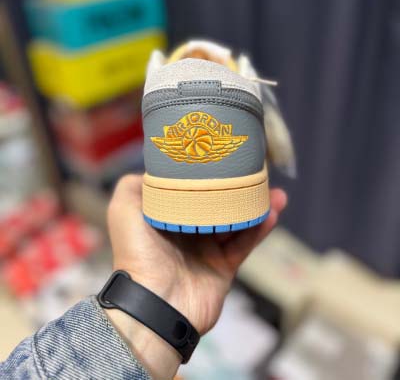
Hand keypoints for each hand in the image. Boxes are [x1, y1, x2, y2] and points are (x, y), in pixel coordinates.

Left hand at [106, 175, 286, 378]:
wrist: (155, 302)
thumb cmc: (137, 252)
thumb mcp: (123, 210)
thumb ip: (131, 185)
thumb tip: (152, 170)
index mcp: (167, 217)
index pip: (190, 191)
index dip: (206, 175)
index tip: (222, 157)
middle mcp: (188, 231)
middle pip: (217, 204)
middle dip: (235, 188)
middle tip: (253, 170)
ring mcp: (207, 250)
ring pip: (236, 221)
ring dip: (255, 206)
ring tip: (272, 190)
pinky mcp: (224, 267)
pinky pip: (245, 243)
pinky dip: (260, 228)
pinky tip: (272, 210)